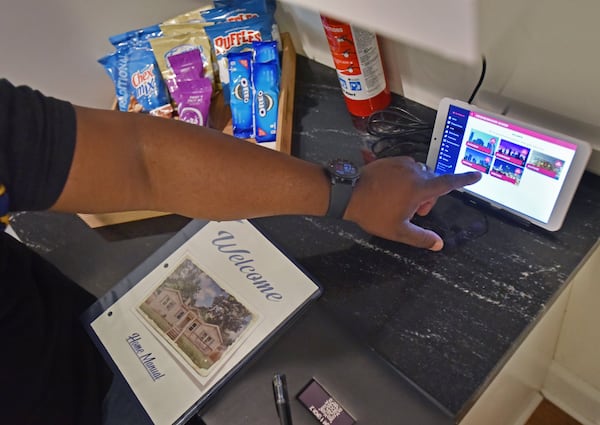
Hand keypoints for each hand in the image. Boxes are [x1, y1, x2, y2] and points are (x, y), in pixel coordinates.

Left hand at [343, 156, 481, 250]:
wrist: (348, 193)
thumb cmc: (373, 212)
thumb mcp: (398, 230)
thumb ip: (421, 238)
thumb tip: (439, 244)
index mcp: (421, 187)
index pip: (449, 183)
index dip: (465, 180)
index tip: (477, 175)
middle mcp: (414, 171)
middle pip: (432, 183)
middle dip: (427, 197)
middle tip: (411, 211)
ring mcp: (401, 163)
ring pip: (419, 175)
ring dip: (415, 188)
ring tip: (397, 201)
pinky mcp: (390, 159)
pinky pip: (405, 169)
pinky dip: (404, 179)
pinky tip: (389, 191)